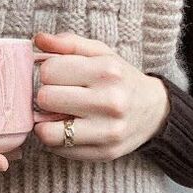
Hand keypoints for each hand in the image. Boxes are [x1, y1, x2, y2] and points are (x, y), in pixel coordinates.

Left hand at [31, 31, 170, 160]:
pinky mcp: (104, 152)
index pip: (49, 71)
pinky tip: (69, 128)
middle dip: (47, 96)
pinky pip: (59, 150)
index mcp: (107, 71)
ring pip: (48, 132)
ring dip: (46, 123)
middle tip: (58, 96)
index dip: (48, 73)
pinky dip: (57, 140)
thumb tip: (39, 39)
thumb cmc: (120, 78)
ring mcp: (108, 131)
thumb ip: (69, 43)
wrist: (154, 111)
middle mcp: (110, 101)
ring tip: (57, 115)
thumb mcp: (100, 54)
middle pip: (45, 99)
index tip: (57, 76)